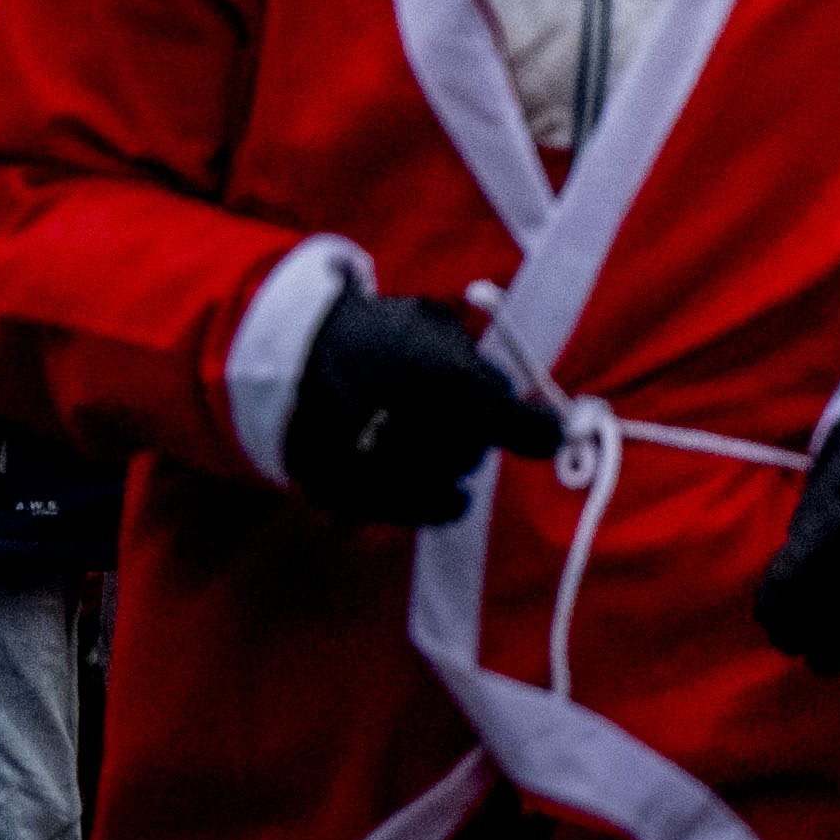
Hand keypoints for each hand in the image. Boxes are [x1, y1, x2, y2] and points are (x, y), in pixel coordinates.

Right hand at [282, 286, 547, 526]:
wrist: (286, 358)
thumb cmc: (373, 334)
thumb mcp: (433, 325)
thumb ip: (480, 364)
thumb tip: (521, 401)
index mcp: (442, 381)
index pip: (518, 425)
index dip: (540, 432)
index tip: (552, 433)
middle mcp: (415, 429)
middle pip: (474, 453)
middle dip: (475, 436)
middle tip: (455, 415)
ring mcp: (378, 469)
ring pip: (447, 485)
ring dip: (450, 466)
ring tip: (426, 438)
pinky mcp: (349, 495)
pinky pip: (414, 513)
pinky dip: (434, 502)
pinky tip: (440, 488)